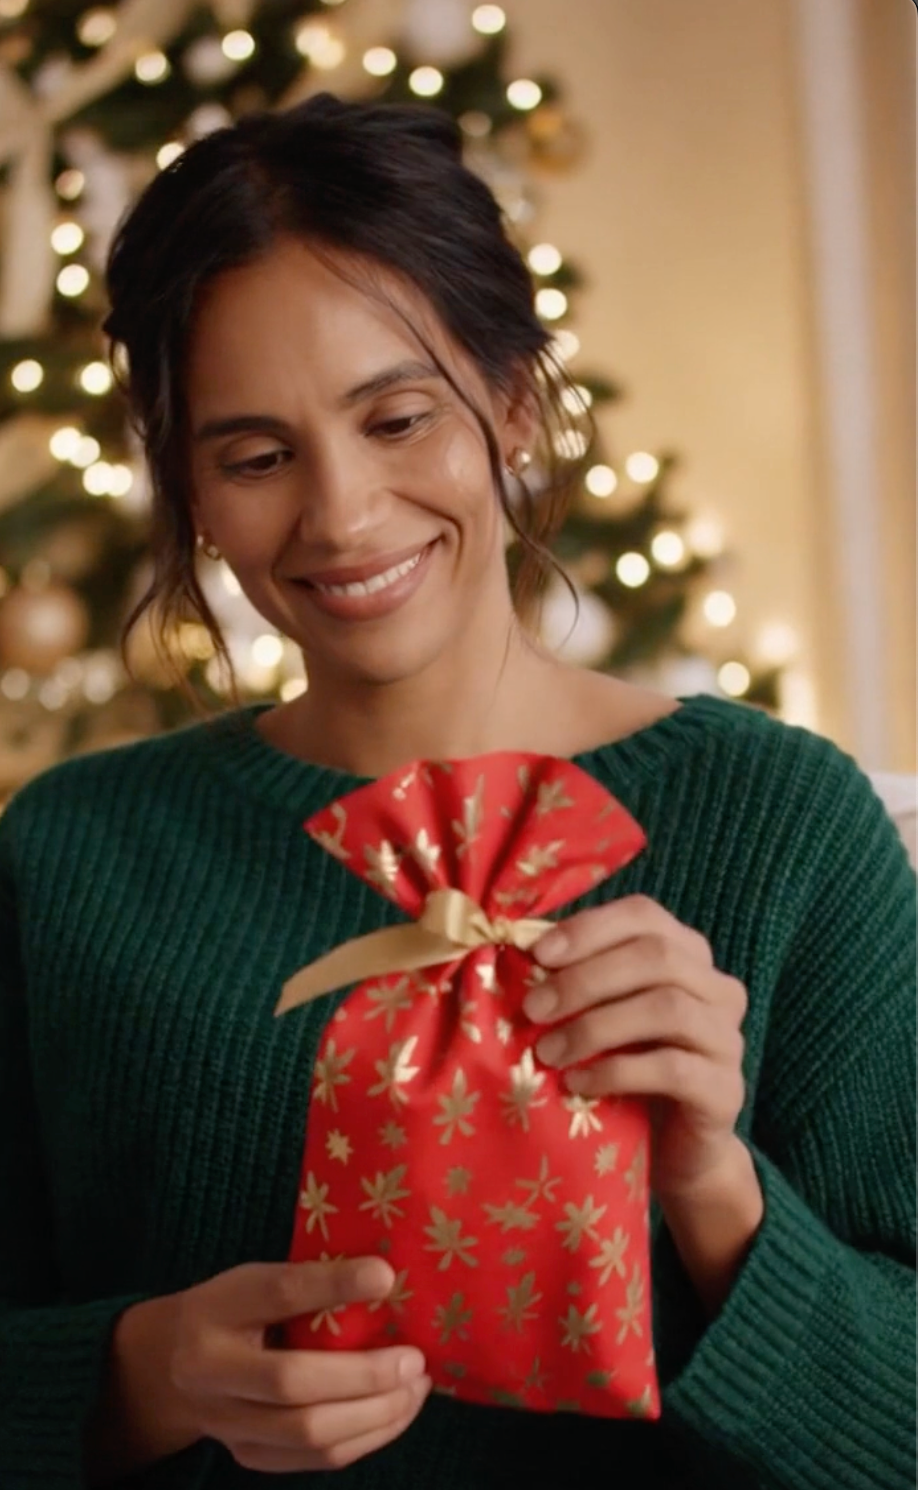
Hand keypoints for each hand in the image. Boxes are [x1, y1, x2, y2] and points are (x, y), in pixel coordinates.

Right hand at [168, 1257, 430, 1472]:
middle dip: (366, 1376)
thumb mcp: (253, 1278)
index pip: (279, 1292)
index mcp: (218, 1309)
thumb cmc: (228, 1310)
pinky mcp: (247, 1456)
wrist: (164, 1367)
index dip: (333, 1285)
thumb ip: (306, 1280)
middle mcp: (213, 1372)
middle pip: (293, 1383)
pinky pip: (315, 1459)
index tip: (386, 1276)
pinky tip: (394, 1414)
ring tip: (416, 1389)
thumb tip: (386, 1276)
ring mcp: (228, 1424)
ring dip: (376, 1415)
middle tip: (415, 1361)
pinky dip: (365, 1439)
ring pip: (309, 1434)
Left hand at [527, 895, 748, 1200]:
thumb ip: (577, 979)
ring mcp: (727, 1038)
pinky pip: (673, 1068)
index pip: (644, 916)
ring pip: (667, 1008)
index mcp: (688, 955)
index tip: (538, 954)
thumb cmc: (628, 1069)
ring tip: (548, 1052)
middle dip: (585, 980)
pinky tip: (578, 1084)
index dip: (590, 928)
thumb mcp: (602, 1015)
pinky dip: (616, 1071)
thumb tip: (518, 950)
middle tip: (533, 1010)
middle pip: (656, 957)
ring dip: (595, 1027)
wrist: (672, 1149)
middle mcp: (717, 988)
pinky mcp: (726, 1090)